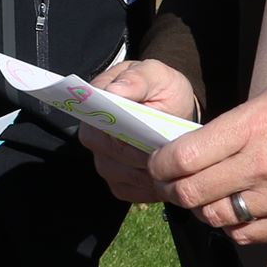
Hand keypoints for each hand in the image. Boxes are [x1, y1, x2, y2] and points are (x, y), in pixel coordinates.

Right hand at [80, 57, 200, 203]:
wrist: (172, 107)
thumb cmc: (160, 88)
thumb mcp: (155, 74)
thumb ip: (137, 79)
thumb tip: (114, 91)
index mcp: (95, 106)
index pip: (101, 128)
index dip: (125, 137)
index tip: (151, 138)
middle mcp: (93, 137)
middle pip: (113, 157)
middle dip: (144, 157)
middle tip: (171, 152)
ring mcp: (103, 161)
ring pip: (123, 177)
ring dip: (150, 174)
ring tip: (174, 164)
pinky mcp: (117, 182)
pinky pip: (130, 191)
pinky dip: (151, 188)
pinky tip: (168, 177)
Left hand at [147, 76, 266, 246]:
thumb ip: (232, 126)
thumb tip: (195, 149)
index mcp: (253, 127)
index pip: (185, 156)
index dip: (160, 164)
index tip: (157, 164)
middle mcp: (262, 165)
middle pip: (192, 192)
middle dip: (171, 190)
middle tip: (169, 185)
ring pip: (215, 217)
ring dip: (201, 210)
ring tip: (202, 198)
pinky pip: (244, 235)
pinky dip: (231, 226)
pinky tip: (234, 212)